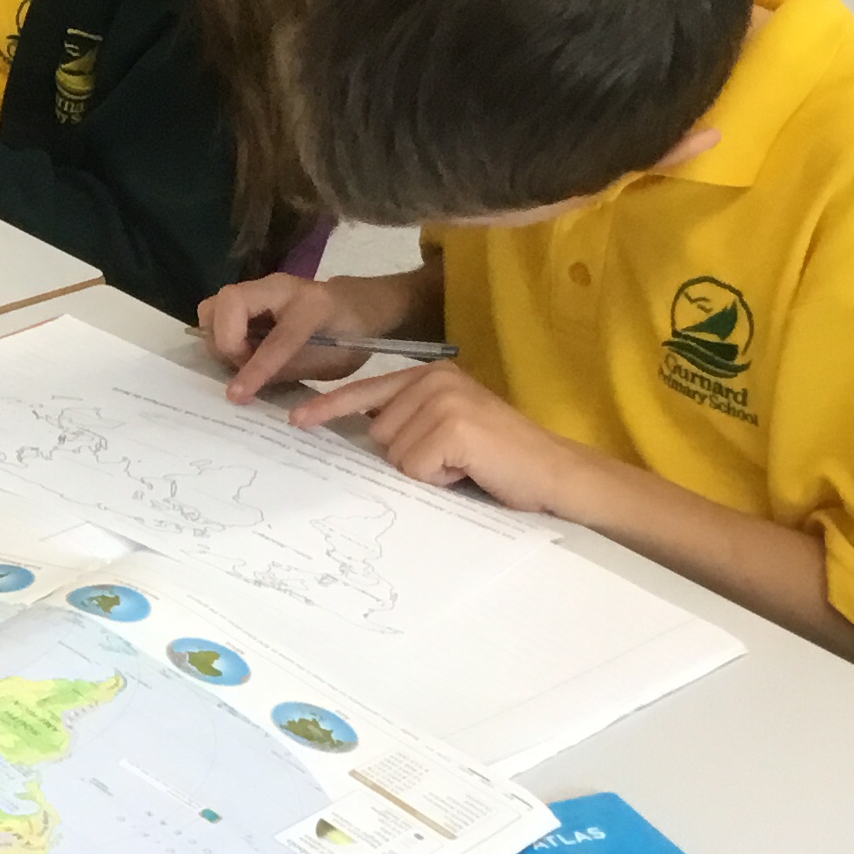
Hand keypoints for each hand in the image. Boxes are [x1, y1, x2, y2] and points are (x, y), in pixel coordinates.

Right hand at [198, 273, 371, 401]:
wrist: (357, 308)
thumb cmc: (349, 339)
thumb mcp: (328, 365)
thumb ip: (286, 372)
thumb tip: (244, 389)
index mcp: (314, 306)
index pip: (277, 339)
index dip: (255, 369)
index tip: (236, 395)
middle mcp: (281, 287)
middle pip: (231, 302)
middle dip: (227, 342)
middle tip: (241, 366)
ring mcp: (261, 286)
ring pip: (215, 304)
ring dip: (217, 337)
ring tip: (238, 359)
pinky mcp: (248, 295)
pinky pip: (216, 311)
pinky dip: (218, 334)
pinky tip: (237, 350)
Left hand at [288, 361, 585, 513]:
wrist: (555, 473)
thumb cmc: (499, 457)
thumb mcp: (447, 427)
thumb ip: (408, 420)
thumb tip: (358, 433)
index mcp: (431, 374)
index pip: (367, 392)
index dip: (330, 409)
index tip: (297, 420)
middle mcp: (434, 379)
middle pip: (377, 434)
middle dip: (409, 457)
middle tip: (454, 459)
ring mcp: (443, 401)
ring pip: (393, 454)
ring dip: (426, 470)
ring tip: (464, 464)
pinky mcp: (452, 428)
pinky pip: (414, 469)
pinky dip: (440, 479)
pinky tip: (470, 470)